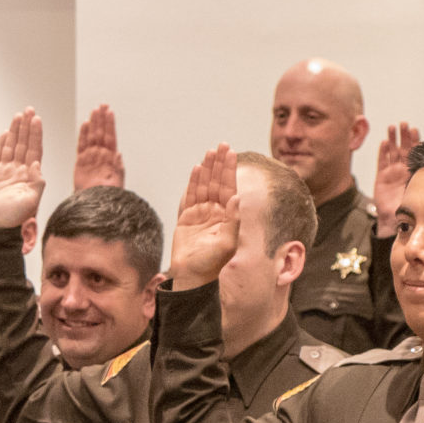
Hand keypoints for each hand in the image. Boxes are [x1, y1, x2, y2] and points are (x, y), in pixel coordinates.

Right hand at [0, 110, 47, 228]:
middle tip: (28, 110)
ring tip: (18, 116)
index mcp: (29, 177)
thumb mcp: (30, 202)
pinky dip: (0, 144)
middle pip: (23, 145)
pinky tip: (4, 134)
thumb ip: (36, 183)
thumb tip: (37, 164)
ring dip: (14, 131)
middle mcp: (17, 173)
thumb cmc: (11, 219)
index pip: (34, 150)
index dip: (35, 134)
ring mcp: (3, 174)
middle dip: (26, 127)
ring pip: (10, 147)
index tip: (37, 119)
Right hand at [73, 103, 124, 190]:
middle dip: (102, 119)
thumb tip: (118, 154)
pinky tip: (85, 124)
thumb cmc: (108, 194)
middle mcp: (101, 154)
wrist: (96, 202)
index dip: (110, 123)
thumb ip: (118, 166)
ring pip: (92, 136)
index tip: (109, 111)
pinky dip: (83, 134)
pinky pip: (82, 145)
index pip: (110, 136)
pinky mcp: (81, 161)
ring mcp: (91, 156)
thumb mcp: (117, 180)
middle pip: (101, 132)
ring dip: (94, 123)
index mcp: (111, 157)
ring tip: (95, 110)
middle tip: (102, 105)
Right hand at [167, 144, 240, 288]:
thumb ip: (233, 220)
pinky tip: (197, 169)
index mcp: (227, 216)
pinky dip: (192, 183)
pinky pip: (189, 197)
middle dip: (219, 164)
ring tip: (210, 153)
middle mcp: (215, 212)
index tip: (230, 153)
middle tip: (221, 146)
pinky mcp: (186, 218)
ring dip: (206, 169)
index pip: (229, 188)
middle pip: (216, 183)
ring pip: (203, 186)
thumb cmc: (213, 263)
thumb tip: (237, 197)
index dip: (229, 170)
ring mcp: (200, 214)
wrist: (193, 276)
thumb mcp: (228, 243)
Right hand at [372, 121, 420, 233]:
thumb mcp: (419, 192)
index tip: (415, 130)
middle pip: (403, 148)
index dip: (414, 141)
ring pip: (392, 152)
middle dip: (403, 135)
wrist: (394, 218)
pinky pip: (382, 161)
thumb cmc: (409, 207)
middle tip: (404, 124)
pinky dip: (383, 152)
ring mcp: (392, 171)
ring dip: (393, 139)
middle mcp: (403, 169)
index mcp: (413, 171)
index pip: (414, 152)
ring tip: (393, 127)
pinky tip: (385, 142)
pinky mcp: (382, 176)